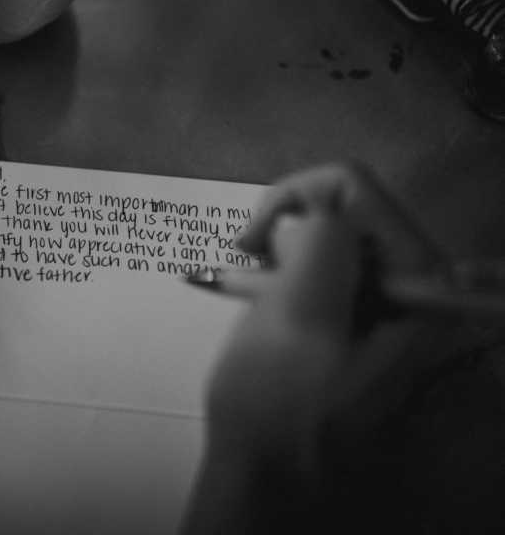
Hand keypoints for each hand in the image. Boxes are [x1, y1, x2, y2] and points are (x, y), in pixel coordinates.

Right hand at [187, 163, 447, 531]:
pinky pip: (321, 265)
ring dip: (281, 250)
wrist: (269, 474)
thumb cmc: (278, 407)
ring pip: (329, 236)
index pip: (357, 190)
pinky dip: (282, 269)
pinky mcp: (360, 314)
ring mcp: (388, 301)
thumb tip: (305, 217)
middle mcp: (415, 286)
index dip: (295, 200)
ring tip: (246, 283)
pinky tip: (253, 288)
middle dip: (288, 227)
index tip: (253, 242)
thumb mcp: (297, 323)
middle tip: (248, 265)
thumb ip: (317, 248)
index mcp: (418, 285)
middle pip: (346, 209)